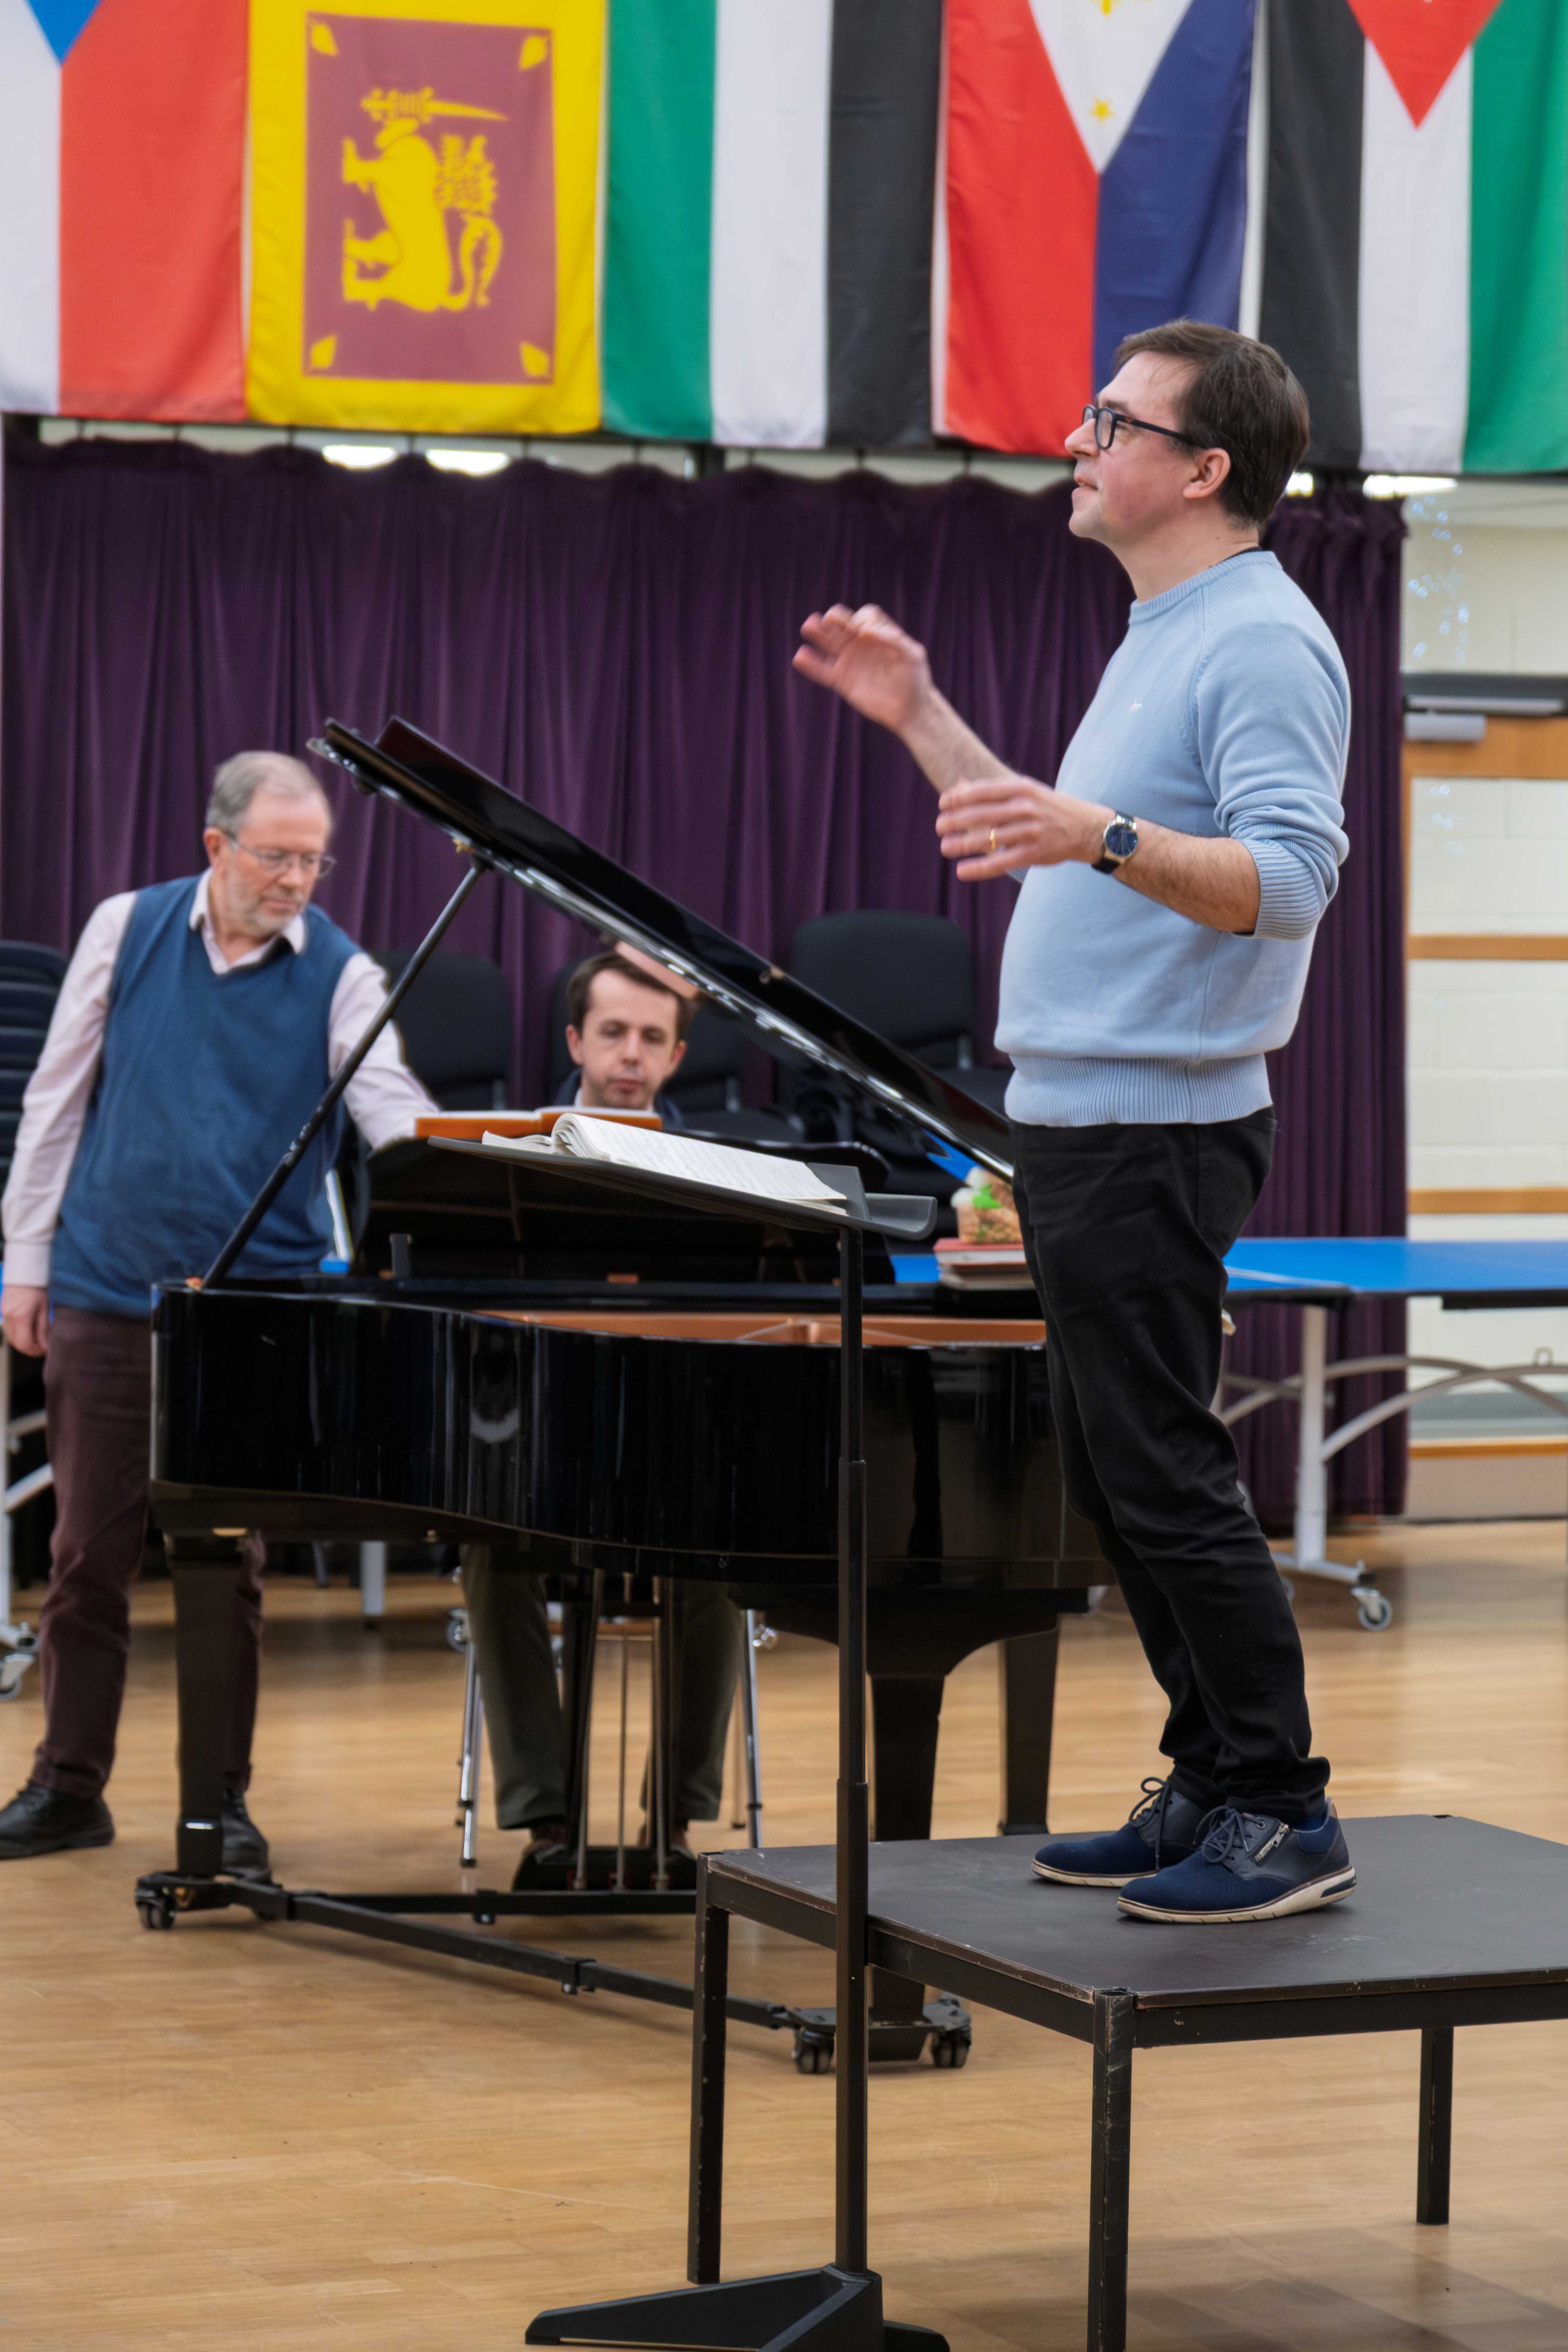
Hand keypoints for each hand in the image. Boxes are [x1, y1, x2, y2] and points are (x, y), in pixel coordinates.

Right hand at [2, 1284, 49, 1356]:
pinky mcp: (2, 1314)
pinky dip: (18, 1335)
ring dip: (23, 1343)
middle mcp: (9, 1318)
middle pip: (16, 1344)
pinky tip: (27, 1331)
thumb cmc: (36, 1289)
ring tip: (36, 1339)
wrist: (23, 1274)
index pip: (25, 1344)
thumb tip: (45, 1346)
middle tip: (42, 1346)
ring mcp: (3, 1316)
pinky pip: (8, 1331)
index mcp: (21, 1317)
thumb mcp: (44, 1310)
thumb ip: (44, 1330)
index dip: (35, 1351)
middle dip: (30, 1349)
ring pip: (11, 1339)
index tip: (45, 1349)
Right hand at [793, 604, 932, 736]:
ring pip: (829, 643)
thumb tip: (864, 631)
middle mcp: (862, 645)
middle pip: (842, 624)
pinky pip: (823, 671)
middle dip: (835, 618)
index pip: (865, 616)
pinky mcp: (842, 681)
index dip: (862, 619)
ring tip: (809, 626)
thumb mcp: (912, 655)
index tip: (865, 632)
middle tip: (829, 620)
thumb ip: (892, 639)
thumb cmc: (915, 681)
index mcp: (880, 634)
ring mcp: (850, 662)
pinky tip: (800, 657)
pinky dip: (811, 665)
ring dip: (817, 632)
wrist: (910, 711)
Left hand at [935, 777, 1108, 880]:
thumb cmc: (1048, 808)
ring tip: (945, 847)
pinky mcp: (1033, 853)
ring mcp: (1030, 831)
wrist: (1086, 827)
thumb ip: (992, 790)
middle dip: (955, 820)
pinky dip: (979, 868)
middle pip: (981, 814)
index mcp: (1021, 788)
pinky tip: (962, 871)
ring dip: (962, 843)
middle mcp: (1025, 808)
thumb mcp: (1025, 791)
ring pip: (988, 838)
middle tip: (939, 827)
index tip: (943, 804)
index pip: (983, 790)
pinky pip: (1000, 862)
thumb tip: (958, 786)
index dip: (959, 797)